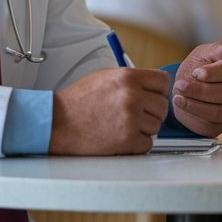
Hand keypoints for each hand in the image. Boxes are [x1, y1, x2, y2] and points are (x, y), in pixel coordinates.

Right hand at [49, 67, 170, 154]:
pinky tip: (120, 138)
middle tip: (134, 116)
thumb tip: (151, 87)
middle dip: (151, 112)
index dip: (159, 91)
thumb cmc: (77, 102)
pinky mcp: (128, 139)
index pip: (163, 81)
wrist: (58, 123)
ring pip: (156, 126)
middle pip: (163, 106)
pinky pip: (147, 143)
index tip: (152, 97)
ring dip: (143, 129)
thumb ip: (130, 80)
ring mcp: (131, 118)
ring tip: (122, 126)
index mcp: (127, 77)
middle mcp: (132, 95)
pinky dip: (136, 145)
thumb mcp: (104, 78)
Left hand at [172, 39, 221, 136]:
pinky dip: (193, 116)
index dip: (214, 73)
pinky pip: (210, 125)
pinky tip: (182, 106)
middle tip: (180, 85)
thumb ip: (219, 49)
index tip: (196, 73)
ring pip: (218, 111)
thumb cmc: (195, 68)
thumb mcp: (202, 54)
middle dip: (200, 91)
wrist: (183, 89)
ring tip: (178, 96)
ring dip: (194, 104)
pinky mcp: (220, 125)